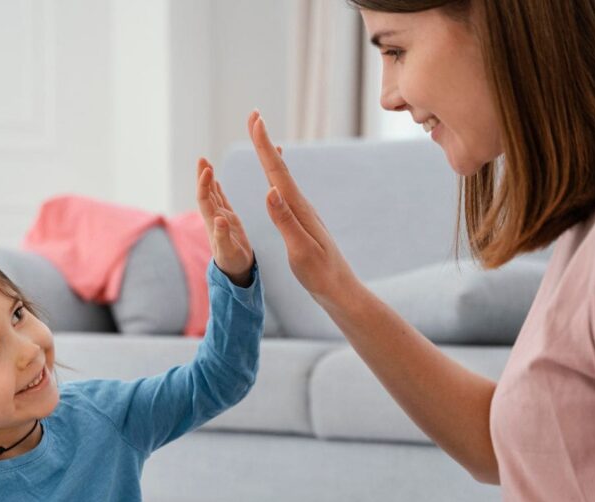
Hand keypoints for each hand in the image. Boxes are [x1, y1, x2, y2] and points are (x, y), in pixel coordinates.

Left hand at [196, 157, 254, 286]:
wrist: (236, 271)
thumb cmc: (232, 264)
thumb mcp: (229, 252)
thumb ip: (222, 236)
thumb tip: (219, 219)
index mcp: (213, 224)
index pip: (205, 200)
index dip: (204, 185)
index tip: (208, 170)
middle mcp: (214, 218)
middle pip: (205, 193)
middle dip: (203, 175)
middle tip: (202, 158)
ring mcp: (220, 218)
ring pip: (212, 194)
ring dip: (208, 178)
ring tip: (206, 162)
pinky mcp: (228, 219)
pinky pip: (221, 200)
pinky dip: (217, 188)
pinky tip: (215, 179)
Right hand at [246, 110, 361, 309]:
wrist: (340, 291)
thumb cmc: (320, 275)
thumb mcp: (300, 250)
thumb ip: (285, 221)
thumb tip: (270, 190)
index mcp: (299, 210)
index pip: (277, 173)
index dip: (263, 145)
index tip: (255, 120)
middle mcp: (302, 207)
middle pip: (279, 169)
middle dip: (264, 142)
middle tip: (254, 117)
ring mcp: (303, 214)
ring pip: (283, 179)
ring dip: (269, 158)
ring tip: (262, 139)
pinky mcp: (303, 224)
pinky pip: (286, 194)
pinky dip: (277, 179)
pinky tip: (277, 181)